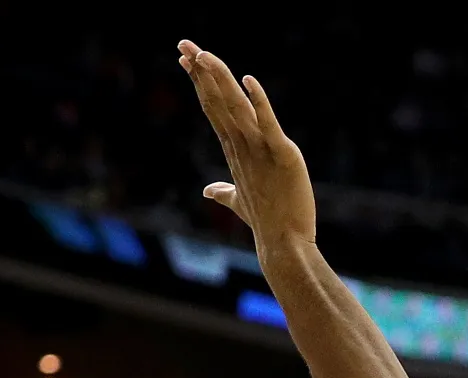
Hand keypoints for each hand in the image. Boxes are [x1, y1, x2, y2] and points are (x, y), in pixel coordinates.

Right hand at [178, 41, 316, 257]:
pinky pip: (269, 124)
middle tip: (183, 44)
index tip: (186, 59)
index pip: (213, 108)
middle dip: (201, 71)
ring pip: (236, 106)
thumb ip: (224, 192)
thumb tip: (209, 191)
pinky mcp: (283, 154)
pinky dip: (260, 102)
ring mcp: (260, 149)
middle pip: (218, 100)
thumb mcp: (239, 201)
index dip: (200, 82)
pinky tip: (249, 80)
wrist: (284, 243)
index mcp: (234, 149)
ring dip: (220, 78)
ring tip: (204, 54)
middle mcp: (242, 145)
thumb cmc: (265, 221)